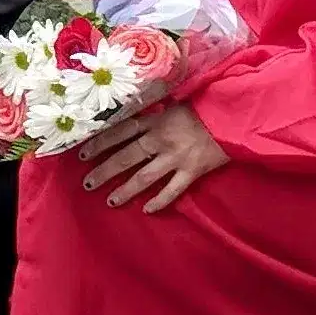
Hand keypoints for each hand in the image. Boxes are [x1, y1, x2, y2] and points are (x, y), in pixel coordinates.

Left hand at [78, 96, 229, 211]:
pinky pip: (172, 191)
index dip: (100, 143)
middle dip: (104, 171)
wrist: (232, 116)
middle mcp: (160, 139)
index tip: (83, 154)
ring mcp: (175, 157)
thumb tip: (132, 118)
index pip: (120, 132)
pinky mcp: (192, 171)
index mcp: (155, 120)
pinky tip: (147, 210)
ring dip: (125, 190)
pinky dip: (159, 202)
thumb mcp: (173, 103)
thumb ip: (154, 114)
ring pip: (144, 177)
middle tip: (88, 183)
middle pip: (126, 157)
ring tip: (110, 201)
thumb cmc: (203, 107)